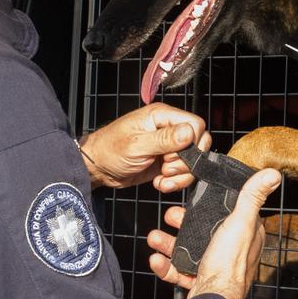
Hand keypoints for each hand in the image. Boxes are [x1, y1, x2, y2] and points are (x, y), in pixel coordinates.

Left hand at [77, 103, 211, 189]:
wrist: (99, 168)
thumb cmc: (110, 150)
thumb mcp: (137, 145)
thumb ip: (164, 139)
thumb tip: (189, 132)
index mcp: (161, 116)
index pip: (195, 124)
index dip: (192, 143)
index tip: (172, 155)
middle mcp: (168, 128)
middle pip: (199, 143)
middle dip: (186, 161)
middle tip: (166, 167)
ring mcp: (169, 146)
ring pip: (194, 161)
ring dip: (181, 174)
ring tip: (162, 178)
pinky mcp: (167, 162)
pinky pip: (184, 172)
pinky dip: (175, 181)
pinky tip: (160, 183)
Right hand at [145, 168, 281, 298]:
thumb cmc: (229, 263)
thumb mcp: (241, 222)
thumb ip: (252, 197)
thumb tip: (273, 174)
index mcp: (245, 235)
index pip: (227, 213)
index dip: (209, 205)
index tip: (191, 199)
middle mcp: (232, 251)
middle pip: (203, 231)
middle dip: (181, 223)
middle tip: (169, 217)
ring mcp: (215, 267)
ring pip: (188, 250)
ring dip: (168, 244)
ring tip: (154, 238)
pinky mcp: (200, 281)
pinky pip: (179, 270)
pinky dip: (166, 265)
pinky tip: (156, 259)